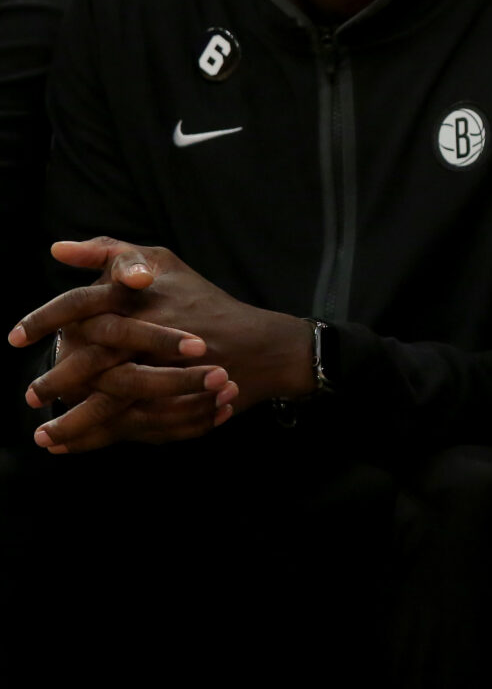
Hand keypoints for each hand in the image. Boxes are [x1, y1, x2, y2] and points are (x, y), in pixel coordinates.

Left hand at [12, 239, 314, 449]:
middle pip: (91, 360)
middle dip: (57, 381)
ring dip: (72, 421)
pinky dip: (95, 439)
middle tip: (31, 396)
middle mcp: (154, 331)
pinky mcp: (177, 403)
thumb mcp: (162, 262)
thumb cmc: (204, 301)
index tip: (14, 338)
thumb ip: (109, 251)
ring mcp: (168, 370)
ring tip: (44, 435)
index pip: (81, 305)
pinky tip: (70, 446)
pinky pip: (128, 424)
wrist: (261, 347)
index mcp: (143, 297)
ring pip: (108, 398)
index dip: (44, 321)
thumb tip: (56, 250)